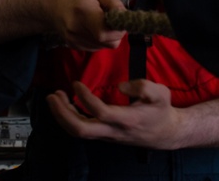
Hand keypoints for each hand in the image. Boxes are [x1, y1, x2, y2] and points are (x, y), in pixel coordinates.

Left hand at [47, 80, 182, 149]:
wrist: (165, 133)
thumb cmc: (161, 111)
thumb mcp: (160, 93)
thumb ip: (142, 86)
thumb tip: (121, 86)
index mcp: (126, 119)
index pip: (99, 112)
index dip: (85, 98)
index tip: (76, 83)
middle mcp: (113, 131)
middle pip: (80, 129)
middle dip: (62, 113)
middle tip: (52, 95)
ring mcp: (107, 135)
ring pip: (78, 132)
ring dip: (62, 116)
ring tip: (54, 97)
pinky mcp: (104, 135)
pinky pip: (82, 130)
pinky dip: (69, 118)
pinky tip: (66, 105)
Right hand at [48, 0, 126, 50]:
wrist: (50, 3)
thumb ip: (113, 2)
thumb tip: (124, 16)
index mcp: (83, 12)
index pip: (105, 33)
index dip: (118, 29)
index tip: (120, 19)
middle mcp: (77, 30)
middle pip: (108, 43)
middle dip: (116, 33)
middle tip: (113, 19)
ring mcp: (74, 41)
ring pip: (104, 47)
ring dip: (109, 36)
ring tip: (100, 21)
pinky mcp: (74, 46)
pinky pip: (96, 47)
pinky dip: (100, 39)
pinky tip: (93, 27)